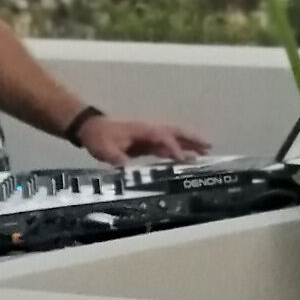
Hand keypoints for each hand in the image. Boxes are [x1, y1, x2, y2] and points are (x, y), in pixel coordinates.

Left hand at [70, 115, 209, 164]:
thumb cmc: (98, 137)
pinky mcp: (147, 143)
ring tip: (205, 152)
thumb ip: (119, 159)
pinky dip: (178, 151)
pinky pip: (166, 147)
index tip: (182, 159)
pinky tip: (186, 159)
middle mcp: (149, 131)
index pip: (162, 137)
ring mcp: (149, 136)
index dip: (173, 148)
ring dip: (189, 144)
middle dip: (192, 139)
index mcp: (142, 130)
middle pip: (175, 132)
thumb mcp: (105, 149)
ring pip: (173, 139)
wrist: (90, 128)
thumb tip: (130, 171)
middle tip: (209, 146)